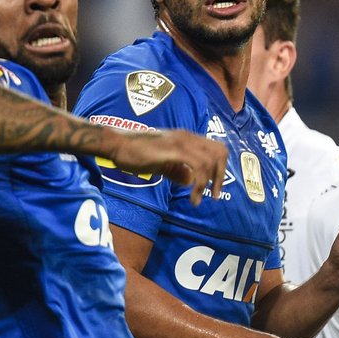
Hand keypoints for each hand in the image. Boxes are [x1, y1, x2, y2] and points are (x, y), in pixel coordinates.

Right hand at [111, 129, 228, 205]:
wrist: (117, 145)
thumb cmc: (136, 153)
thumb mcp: (161, 163)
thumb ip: (176, 170)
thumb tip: (189, 180)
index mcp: (187, 138)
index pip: (217, 149)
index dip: (221, 169)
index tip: (215, 188)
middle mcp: (188, 137)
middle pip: (220, 152)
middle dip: (220, 176)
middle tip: (214, 195)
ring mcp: (182, 142)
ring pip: (210, 161)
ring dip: (209, 184)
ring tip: (198, 199)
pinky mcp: (174, 150)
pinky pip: (198, 167)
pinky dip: (200, 185)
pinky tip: (192, 198)